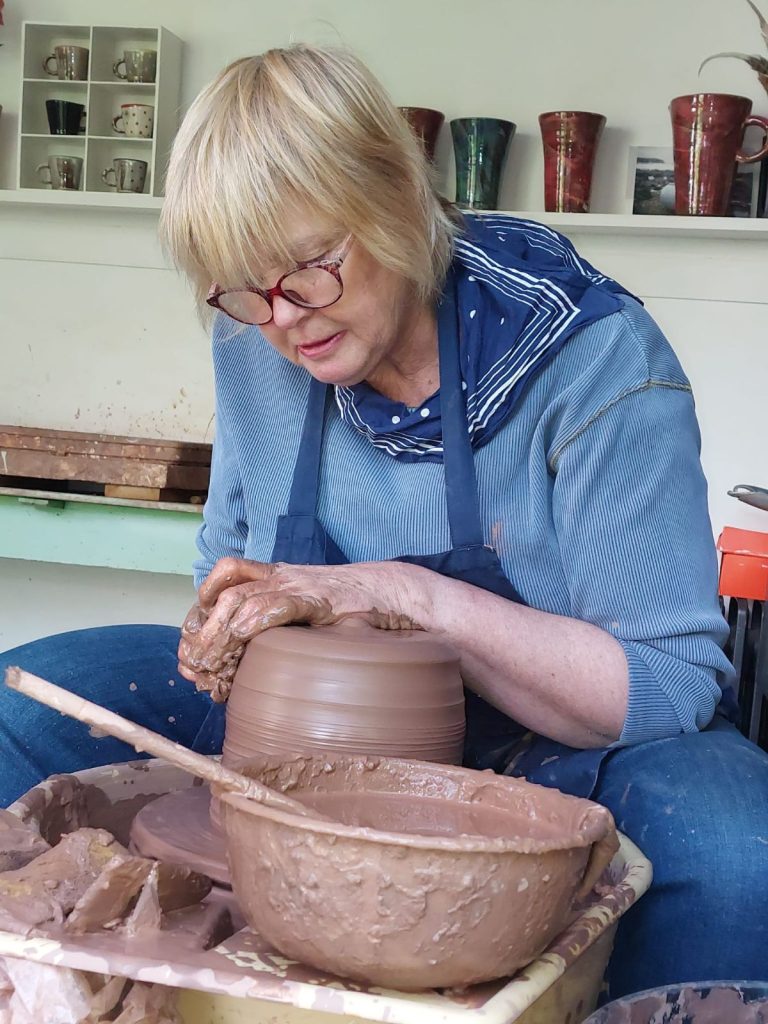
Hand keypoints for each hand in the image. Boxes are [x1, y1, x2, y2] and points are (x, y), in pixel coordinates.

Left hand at [178, 558, 426, 700]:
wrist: (392, 592)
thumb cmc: (350, 611)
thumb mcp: (306, 618)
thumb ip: (273, 636)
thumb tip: (229, 673)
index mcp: (273, 578)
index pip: (221, 582)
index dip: (198, 612)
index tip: (189, 650)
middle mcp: (279, 577)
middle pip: (223, 594)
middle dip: (201, 630)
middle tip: (194, 665)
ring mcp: (297, 585)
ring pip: (240, 598)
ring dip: (218, 632)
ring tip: (210, 662)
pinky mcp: (317, 598)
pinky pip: (277, 604)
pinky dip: (255, 619)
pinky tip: (244, 636)